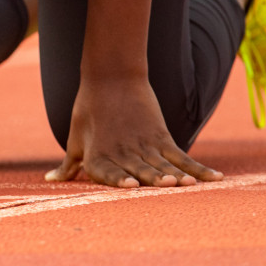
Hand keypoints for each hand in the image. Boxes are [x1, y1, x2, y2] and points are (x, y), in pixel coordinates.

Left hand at [47, 76, 223, 187]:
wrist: (110, 78)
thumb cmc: (88, 111)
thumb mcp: (75, 140)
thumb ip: (68, 165)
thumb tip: (50, 181)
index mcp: (98, 156)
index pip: (108, 173)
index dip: (119, 180)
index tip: (131, 187)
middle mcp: (122, 152)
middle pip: (140, 169)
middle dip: (153, 179)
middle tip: (167, 186)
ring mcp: (144, 145)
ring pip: (163, 164)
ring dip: (177, 175)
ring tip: (189, 185)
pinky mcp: (161, 136)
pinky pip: (182, 157)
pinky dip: (199, 169)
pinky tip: (215, 180)